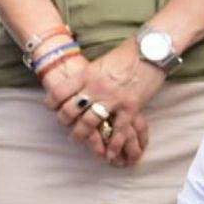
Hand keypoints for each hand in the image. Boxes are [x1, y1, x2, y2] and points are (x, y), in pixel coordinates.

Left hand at [47, 39, 163, 167]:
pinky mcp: (131, 107)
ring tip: (79, 139)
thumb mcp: (101, 62)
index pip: (59, 92)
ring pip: (89, 122)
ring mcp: (113, 99)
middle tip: (66, 125)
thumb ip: (89, 75)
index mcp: (87, 74)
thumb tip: (79, 84)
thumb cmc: (127, 53)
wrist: (151, 50)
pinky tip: (109, 153)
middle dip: (64, 121)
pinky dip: (113, 144)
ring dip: (82, 134)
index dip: (51, 103)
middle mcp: (96, 88)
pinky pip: (118, 130)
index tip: (52, 108)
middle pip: (70, 110)